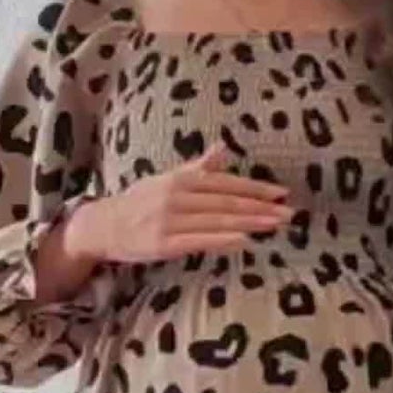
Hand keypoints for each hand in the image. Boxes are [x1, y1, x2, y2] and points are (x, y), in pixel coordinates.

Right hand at [67, 141, 296, 266]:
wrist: (104, 225)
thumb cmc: (139, 202)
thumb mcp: (168, 179)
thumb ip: (198, 167)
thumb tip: (223, 148)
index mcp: (181, 180)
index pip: (225, 184)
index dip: (255, 188)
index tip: (281, 193)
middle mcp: (177, 197)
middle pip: (226, 202)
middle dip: (260, 207)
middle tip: (289, 213)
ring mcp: (170, 221)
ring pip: (217, 221)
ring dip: (249, 223)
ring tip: (275, 225)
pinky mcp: (164, 244)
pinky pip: (198, 242)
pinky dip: (222, 240)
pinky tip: (243, 241)